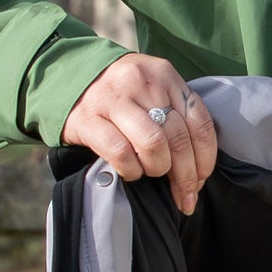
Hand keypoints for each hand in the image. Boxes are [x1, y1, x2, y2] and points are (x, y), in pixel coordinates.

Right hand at [61, 53, 217, 214]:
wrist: (66, 78)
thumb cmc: (120, 96)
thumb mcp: (153, 93)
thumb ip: (177, 117)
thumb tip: (198, 171)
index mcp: (165, 75)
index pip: (199, 123)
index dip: (205, 160)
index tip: (200, 181)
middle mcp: (141, 82)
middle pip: (179, 139)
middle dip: (186, 177)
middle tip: (184, 197)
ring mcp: (113, 98)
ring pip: (153, 145)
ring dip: (157, 169)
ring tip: (150, 172)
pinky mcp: (88, 118)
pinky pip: (121, 153)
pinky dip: (131, 170)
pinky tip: (130, 171)